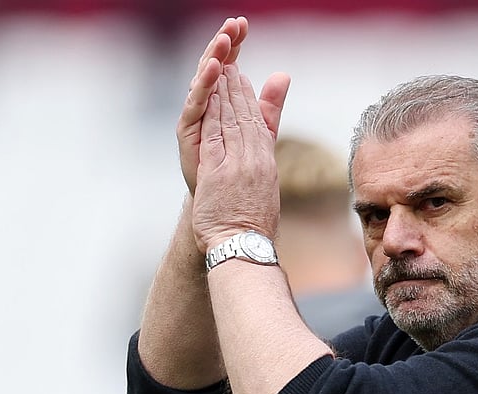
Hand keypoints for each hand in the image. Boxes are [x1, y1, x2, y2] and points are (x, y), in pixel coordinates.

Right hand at [176, 17, 290, 193]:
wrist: (225, 207)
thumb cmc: (238, 170)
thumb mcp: (260, 131)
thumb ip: (269, 103)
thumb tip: (283, 74)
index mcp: (222, 102)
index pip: (228, 65)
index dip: (235, 45)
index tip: (244, 23)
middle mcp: (207, 106)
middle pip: (214, 67)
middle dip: (223, 44)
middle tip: (233, 23)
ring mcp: (196, 118)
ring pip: (203, 81)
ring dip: (213, 58)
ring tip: (224, 39)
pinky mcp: (188, 131)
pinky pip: (197, 104)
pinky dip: (205, 85)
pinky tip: (215, 68)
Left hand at [192, 65, 284, 251]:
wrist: (243, 247)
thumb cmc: (253, 224)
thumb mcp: (265, 188)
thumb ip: (263, 167)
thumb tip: (269, 151)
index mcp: (267, 163)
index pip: (258, 123)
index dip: (249, 98)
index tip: (242, 78)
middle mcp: (255, 160)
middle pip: (245, 116)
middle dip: (237, 88)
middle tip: (230, 62)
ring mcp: (238, 164)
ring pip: (231, 120)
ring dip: (224, 92)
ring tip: (219, 70)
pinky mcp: (220, 171)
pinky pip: (215, 134)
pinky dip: (212, 112)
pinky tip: (207, 95)